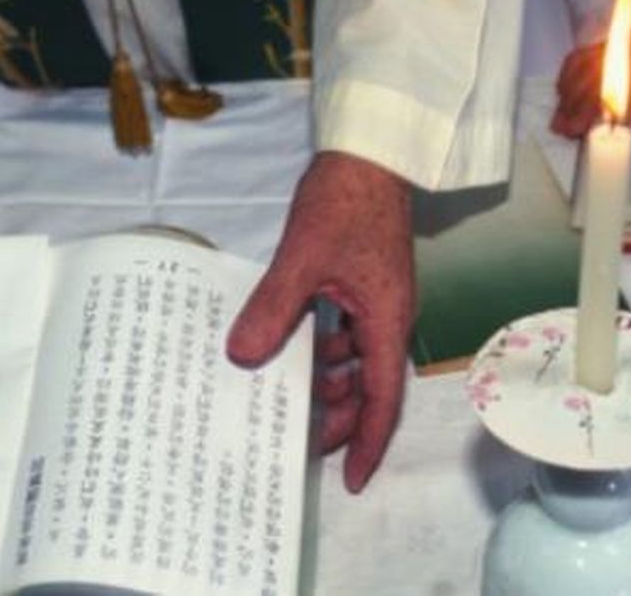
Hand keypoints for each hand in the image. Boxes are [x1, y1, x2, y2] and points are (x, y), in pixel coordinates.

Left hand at [226, 151, 412, 492]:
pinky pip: (341, 330)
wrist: (368, 151)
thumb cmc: (345, 200)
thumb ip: (274, 307)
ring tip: (280, 395)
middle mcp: (387, 316)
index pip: (383, 397)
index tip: (352, 479)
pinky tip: (281, 346)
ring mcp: (374, 299)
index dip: (367, 442)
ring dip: (323, 379)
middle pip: (368, 385)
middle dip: (336, 416)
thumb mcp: (303, 257)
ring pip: (352, 358)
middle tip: (294, 439)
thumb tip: (243, 356)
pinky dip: (315, 346)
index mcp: (387, 318)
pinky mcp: (359, 282)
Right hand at [551, 24, 630, 136]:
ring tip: (560, 120)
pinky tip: (561, 92)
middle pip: (603, 76)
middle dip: (585, 106)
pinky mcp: (601, 35)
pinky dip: (567, 74)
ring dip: (570, 96)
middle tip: (571, 129)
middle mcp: (630, 41)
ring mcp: (612, 38)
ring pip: (585, 68)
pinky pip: (579, 54)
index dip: (628, 97)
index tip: (618, 120)